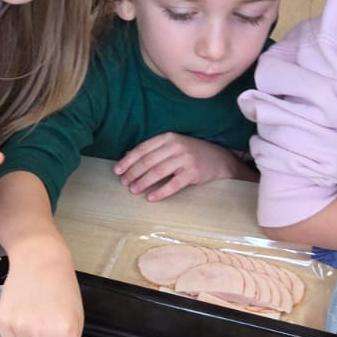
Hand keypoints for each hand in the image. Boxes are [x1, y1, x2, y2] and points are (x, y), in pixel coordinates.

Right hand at [0, 236, 84, 336]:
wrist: (38, 260)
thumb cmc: (62, 289)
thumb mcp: (75, 318)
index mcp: (65, 329)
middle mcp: (42, 330)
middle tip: (50, 334)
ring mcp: (20, 325)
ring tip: (37, 317)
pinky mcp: (3, 321)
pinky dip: (18, 335)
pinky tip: (24, 315)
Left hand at [114, 133, 253, 201]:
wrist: (219, 159)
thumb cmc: (191, 153)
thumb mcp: (172, 146)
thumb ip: (153, 150)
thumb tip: (127, 157)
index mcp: (168, 138)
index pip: (143, 149)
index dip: (128, 160)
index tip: (117, 170)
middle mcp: (176, 146)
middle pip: (148, 161)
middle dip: (133, 173)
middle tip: (123, 183)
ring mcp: (185, 159)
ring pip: (158, 172)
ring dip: (143, 182)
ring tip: (133, 190)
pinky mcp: (193, 173)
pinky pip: (173, 184)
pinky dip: (160, 192)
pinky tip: (151, 198)